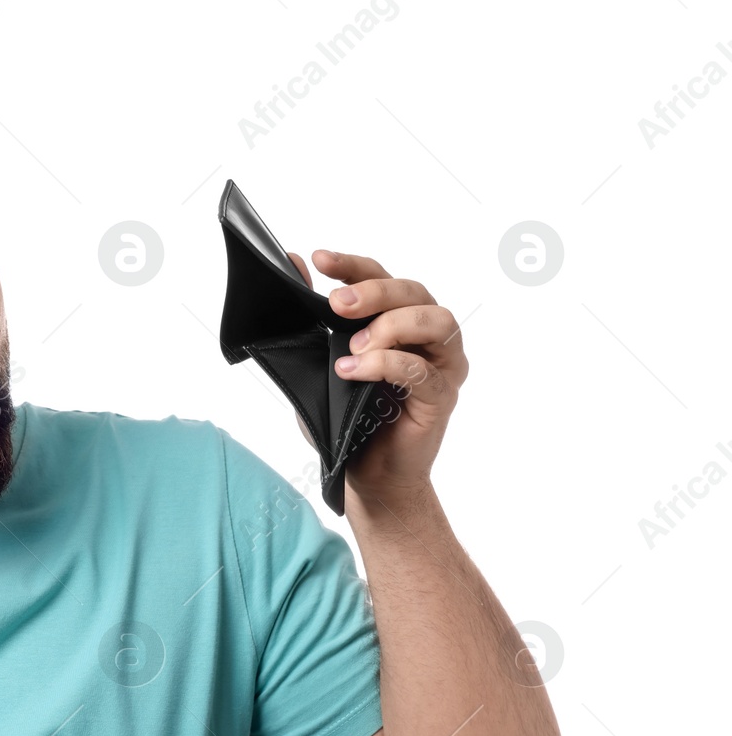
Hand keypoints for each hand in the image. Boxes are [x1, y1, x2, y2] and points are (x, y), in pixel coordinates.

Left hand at [285, 249, 467, 503]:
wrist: (365, 475)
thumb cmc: (346, 418)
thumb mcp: (317, 362)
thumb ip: (310, 318)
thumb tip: (293, 264)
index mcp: (397, 320)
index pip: (381, 277)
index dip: (353, 265)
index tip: (320, 260)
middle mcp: (426, 336)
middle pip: (413, 291)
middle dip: (374, 291)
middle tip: (337, 303)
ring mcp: (440, 365)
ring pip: (434, 321)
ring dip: (390, 325)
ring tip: (353, 346)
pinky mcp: (442, 397)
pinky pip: (423, 371)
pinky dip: (386, 365)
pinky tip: (353, 371)